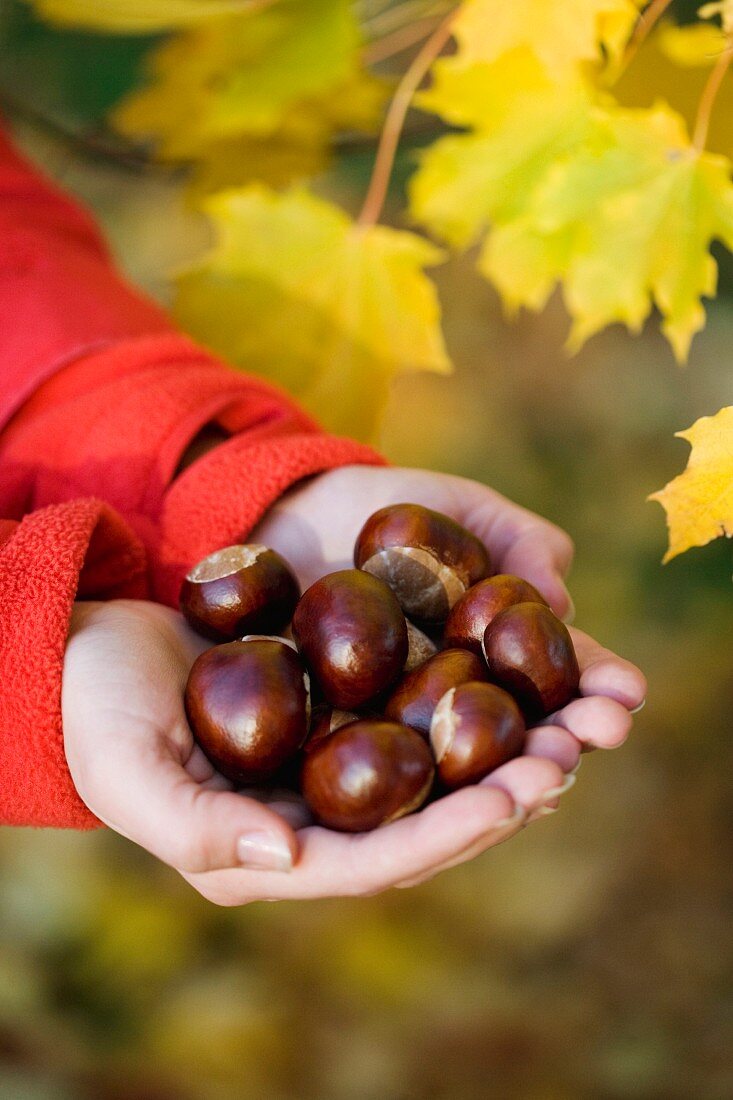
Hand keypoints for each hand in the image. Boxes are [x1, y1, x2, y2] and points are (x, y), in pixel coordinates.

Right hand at [62, 599, 567, 903]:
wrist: (88, 650)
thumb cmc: (97, 713)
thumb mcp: (129, 773)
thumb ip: (197, 828)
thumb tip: (290, 858)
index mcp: (271, 852)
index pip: (375, 859)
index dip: (444, 834)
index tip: (509, 800)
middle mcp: (314, 817)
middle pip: (425, 819)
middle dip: (499, 793)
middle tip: (565, 756)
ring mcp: (330, 762)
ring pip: (435, 768)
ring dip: (502, 748)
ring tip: (567, 721)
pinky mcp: (340, 709)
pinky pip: (416, 711)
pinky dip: (467, 700)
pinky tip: (515, 674)